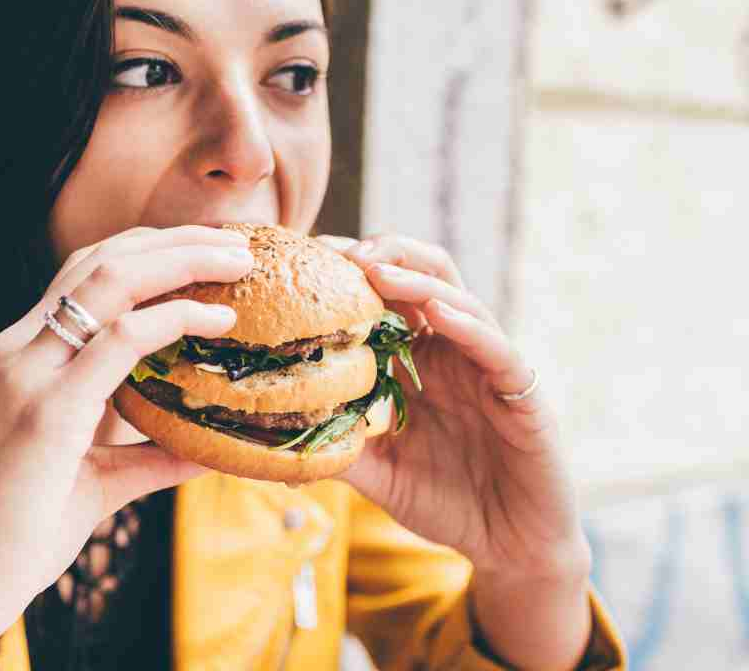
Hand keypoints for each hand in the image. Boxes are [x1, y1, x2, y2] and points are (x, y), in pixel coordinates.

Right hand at [0, 225, 253, 660]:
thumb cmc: (19, 533)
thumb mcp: (96, 479)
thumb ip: (150, 456)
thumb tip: (211, 449)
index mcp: (23, 356)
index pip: (86, 273)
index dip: (150, 249)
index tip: (209, 252)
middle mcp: (19, 350)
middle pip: (103, 258)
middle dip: (176, 240)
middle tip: (239, 243)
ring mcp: (27, 374)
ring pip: (111, 279)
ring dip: (183, 260)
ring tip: (239, 261)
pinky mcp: (46, 410)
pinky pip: (119, 340)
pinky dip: (175, 319)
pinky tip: (217, 322)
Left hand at [316, 233, 590, 581]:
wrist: (512, 547)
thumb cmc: (448, 503)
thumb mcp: (380, 474)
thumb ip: (339, 450)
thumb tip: (276, 439)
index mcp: (419, 363)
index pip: (387, 300)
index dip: (353, 274)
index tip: (309, 259)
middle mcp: (453, 354)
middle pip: (425, 278)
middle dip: (385, 254)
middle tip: (341, 252)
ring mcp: (489, 368)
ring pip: (459, 301)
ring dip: (416, 281)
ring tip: (376, 269)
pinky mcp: (522, 394)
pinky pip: (497, 350)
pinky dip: (468, 326)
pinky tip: (437, 313)